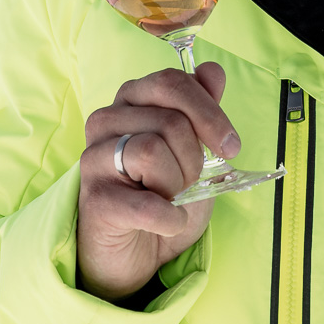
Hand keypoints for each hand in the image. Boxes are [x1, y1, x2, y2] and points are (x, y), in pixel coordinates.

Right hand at [77, 61, 239, 301]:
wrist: (135, 252)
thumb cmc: (161, 195)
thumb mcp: (191, 150)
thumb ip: (201, 109)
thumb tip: (212, 71)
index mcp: (130, 100)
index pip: (171, 83)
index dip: (209, 112)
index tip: (230, 146)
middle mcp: (105, 121)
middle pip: (170, 121)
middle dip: (193, 158)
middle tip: (186, 182)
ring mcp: (94, 159)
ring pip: (152, 151)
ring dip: (177, 185)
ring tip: (168, 198)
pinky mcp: (93, 199)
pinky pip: (147, 203)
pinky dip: (170, 218)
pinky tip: (167, 222)